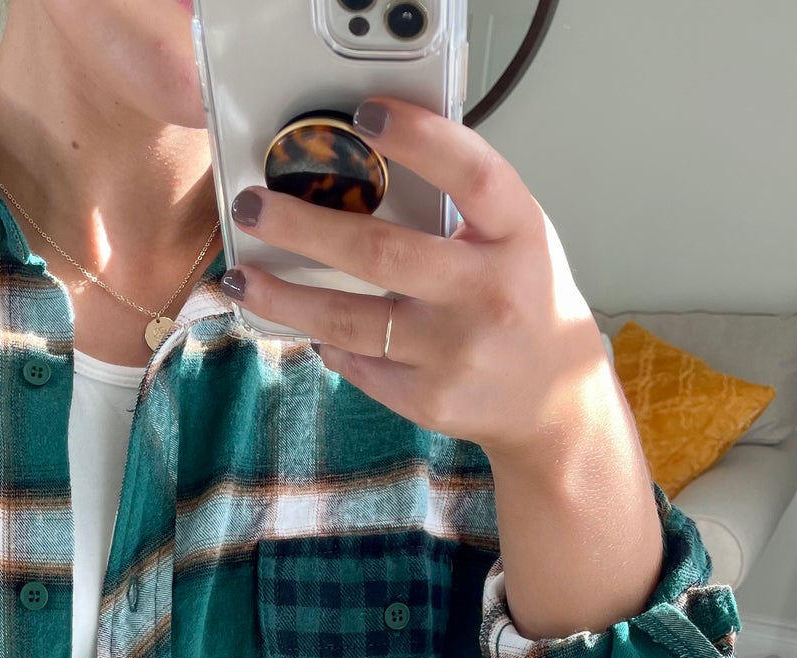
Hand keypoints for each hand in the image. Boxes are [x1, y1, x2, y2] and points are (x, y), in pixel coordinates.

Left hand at [222, 95, 615, 460]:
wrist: (554, 403)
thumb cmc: (521, 300)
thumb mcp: (513, 240)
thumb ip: (459, 207)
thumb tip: (362, 171)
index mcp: (517, 236)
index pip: (471, 174)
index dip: (420, 139)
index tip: (366, 116)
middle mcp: (488, 293)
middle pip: (381, 253)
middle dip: (304, 227)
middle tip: (253, 207)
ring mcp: (455, 352)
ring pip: (349, 321)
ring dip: (285, 299)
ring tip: (242, 277)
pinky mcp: (429, 399)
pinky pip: (359, 363)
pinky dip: (330, 342)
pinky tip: (309, 327)